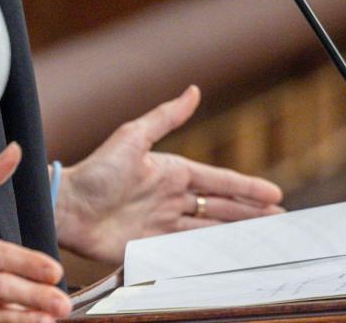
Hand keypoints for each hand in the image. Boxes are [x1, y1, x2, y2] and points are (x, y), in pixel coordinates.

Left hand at [56, 85, 285, 263]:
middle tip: (280, 220)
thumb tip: (194, 90)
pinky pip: (187, 250)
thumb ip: (166, 116)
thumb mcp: (133, 136)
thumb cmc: (95, 170)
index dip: (247, 188)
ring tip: (264, 239)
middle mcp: (171, 199)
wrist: (66, 207)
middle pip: (221, 208)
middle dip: (251, 214)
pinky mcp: (150, 247)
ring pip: (210, 229)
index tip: (274, 194)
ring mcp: (162, 225)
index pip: (218, 181)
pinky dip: (210, 252)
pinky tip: (228, 255)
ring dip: (237, 233)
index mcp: (172, 172)